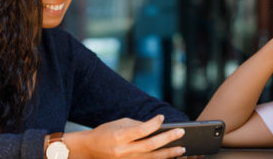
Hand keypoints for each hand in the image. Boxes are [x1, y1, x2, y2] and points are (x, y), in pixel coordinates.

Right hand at [66, 115, 185, 158]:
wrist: (90, 150)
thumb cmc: (106, 132)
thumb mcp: (119, 123)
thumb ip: (137, 125)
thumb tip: (156, 127)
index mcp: (119, 136)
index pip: (140, 130)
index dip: (153, 124)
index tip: (162, 118)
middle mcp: (123, 151)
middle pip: (150, 146)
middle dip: (167, 139)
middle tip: (181, 132)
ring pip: (152, 158)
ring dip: (169, 153)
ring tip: (182, 148)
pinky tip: (170, 157)